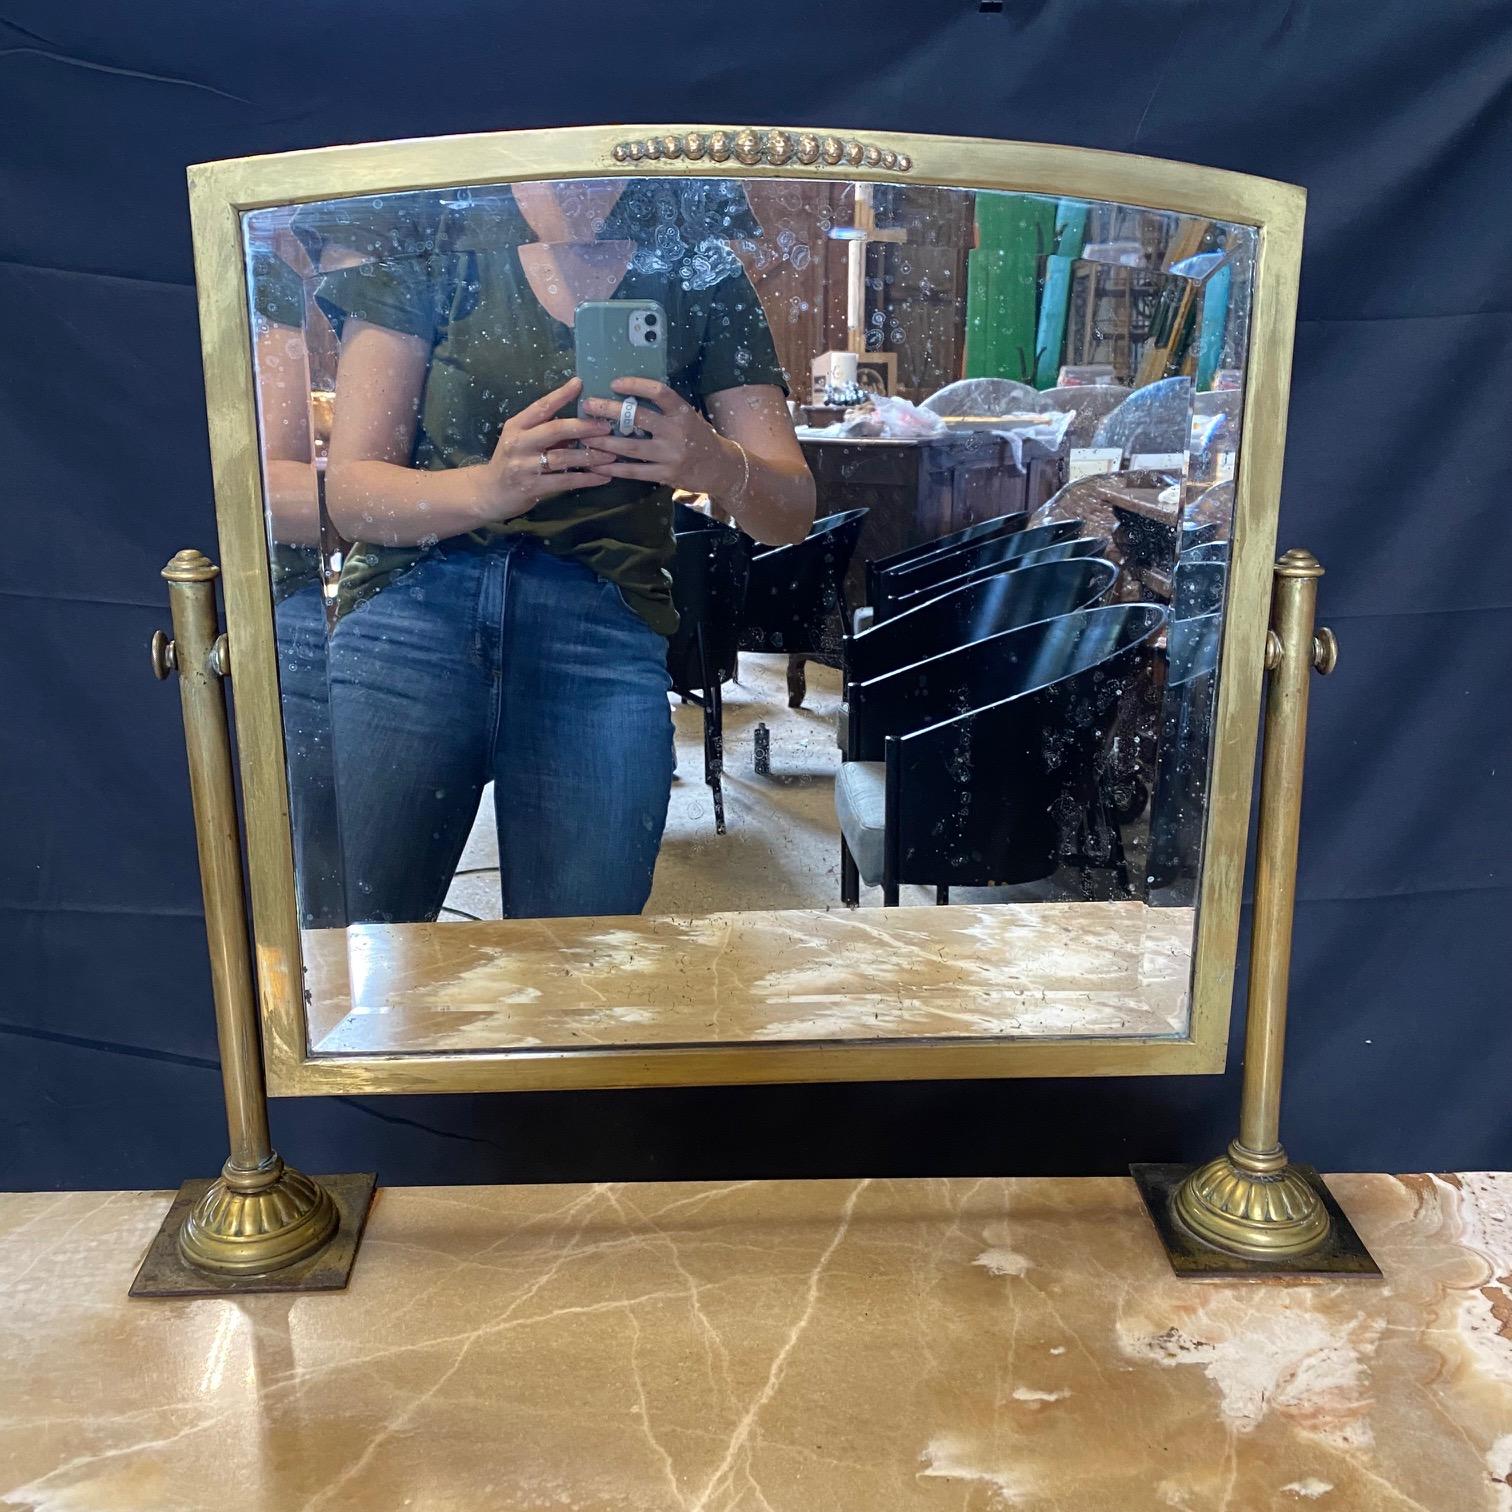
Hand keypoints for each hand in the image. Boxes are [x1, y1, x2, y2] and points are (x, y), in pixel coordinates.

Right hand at [473, 377, 617, 522]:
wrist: (490, 493)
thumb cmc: (512, 462)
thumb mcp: (523, 441)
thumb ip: (546, 431)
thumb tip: (581, 422)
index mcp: (517, 426)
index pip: (541, 406)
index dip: (561, 395)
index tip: (580, 383)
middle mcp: (519, 443)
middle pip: (556, 430)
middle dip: (584, 427)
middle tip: (607, 426)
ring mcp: (524, 466)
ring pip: (563, 457)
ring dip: (590, 455)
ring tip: (612, 454)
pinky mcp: (532, 487)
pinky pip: (565, 481)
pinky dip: (586, 479)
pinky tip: (603, 476)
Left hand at [583, 377, 743, 497]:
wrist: (721, 468)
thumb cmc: (699, 438)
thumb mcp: (687, 417)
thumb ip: (663, 410)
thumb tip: (628, 397)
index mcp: (682, 412)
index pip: (659, 392)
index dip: (636, 385)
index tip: (614, 383)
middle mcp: (677, 431)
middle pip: (639, 417)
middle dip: (610, 410)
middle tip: (588, 405)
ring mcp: (671, 455)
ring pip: (631, 447)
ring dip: (605, 442)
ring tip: (585, 437)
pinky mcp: (666, 475)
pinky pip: (635, 471)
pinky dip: (615, 469)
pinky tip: (599, 465)